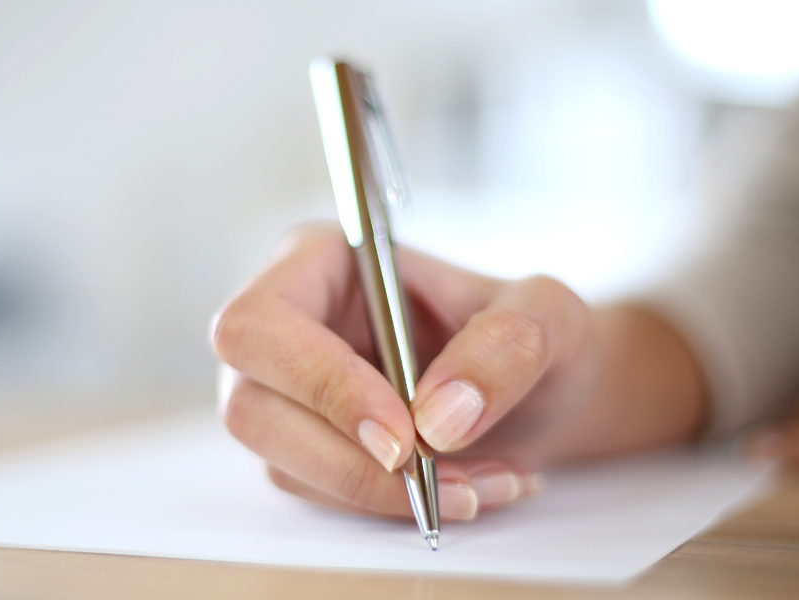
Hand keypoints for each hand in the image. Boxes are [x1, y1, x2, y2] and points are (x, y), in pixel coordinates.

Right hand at [211, 223, 704, 520]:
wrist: (544, 388)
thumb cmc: (533, 330)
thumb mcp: (548, 314)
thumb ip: (507, 345)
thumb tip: (437, 416)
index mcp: (320, 261)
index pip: (263, 323)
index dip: (320, 383)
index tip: (402, 435)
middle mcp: (287, 325)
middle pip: (250, 405)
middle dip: (346, 459)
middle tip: (438, 479)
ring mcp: (287, 391)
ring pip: (282, 462)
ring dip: (381, 493)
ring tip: (484, 483)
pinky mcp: (306, 446)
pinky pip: (320, 494)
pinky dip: (391, 508)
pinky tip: (467, 489)